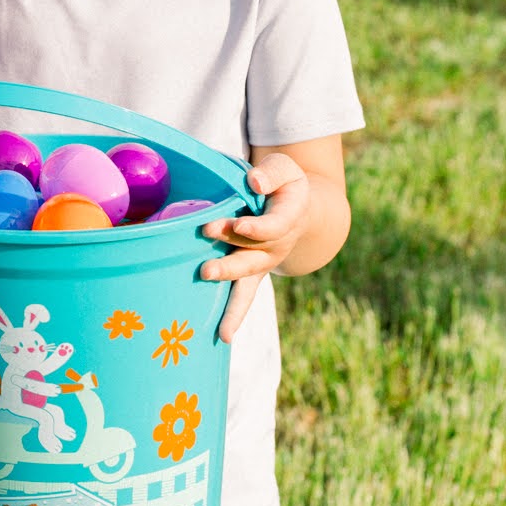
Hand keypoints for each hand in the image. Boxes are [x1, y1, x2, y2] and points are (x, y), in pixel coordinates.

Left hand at [201, 151, 310, 342]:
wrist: (298, 207)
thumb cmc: (283, 183)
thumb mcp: (283, 168)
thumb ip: (271, 173)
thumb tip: (253, 182)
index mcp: (289, 217)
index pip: (273, 227)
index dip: (255, 229)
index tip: (234, 226)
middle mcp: (277, 245)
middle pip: (254, 259)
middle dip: (230, 265)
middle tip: (206, 269)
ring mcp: (264, 262)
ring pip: (248, 282)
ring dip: (230, 297)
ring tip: (216, 320)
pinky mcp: (252, 271)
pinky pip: (244, 295)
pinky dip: (234, 315)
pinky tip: (223, 337)